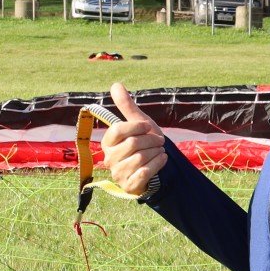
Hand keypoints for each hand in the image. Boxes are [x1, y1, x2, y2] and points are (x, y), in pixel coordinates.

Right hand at [103, 80, 167, 198]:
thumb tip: (116, 84)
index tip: (148, 126)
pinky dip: (157, 164)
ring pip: (140, 159)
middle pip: (132, 144)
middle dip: (151, 140)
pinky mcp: (128, 186)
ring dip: (156, 153)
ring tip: (159, 151)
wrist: (156, 168)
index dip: (136, 126)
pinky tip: (162, 160)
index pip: (118, 130)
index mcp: (108, 142)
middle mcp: (109, 158)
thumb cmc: (145, 144)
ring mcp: (117, 173)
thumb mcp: (139, 123)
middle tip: (159, 141)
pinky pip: (144, 173)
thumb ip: (126, 106)